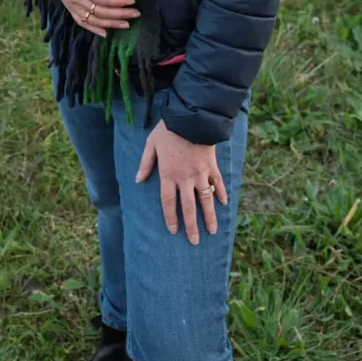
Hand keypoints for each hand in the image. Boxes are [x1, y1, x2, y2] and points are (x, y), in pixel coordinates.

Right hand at [43, 0, 140, 38]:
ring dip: (111, 24)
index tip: (132, 0)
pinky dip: (94, 30)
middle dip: (120, 14)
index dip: (117, 1)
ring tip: (127, 24)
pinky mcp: (69, 7)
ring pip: (93, 20)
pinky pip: (82, 22)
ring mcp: (71, 4)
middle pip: (100, 11)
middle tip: (136, 13)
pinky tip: (106, 34)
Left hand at [135, 120, 227, 244]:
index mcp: (168, 175)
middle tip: (194, 242)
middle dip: (191, 226)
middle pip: (188, 207)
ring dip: (209, 217)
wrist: (191, 118)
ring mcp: (200, 173)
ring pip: (206, 200)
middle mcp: (185, 178)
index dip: (171, 218)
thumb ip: (146, 163)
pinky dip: (221, 193)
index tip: (174, 231)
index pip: (168, 202)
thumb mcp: (151, 144)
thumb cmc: (168, 130)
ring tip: (212, 231)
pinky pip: (218, 182)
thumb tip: (138, 179)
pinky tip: (223, 204)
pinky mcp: (212, 166)